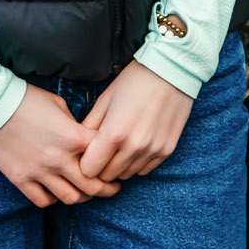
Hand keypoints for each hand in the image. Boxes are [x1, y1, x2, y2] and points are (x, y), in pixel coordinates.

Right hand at [0, 83, 122, 207]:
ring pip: (71, 198)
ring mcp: (40, 172)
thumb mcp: (58, 104)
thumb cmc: (26, 99)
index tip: (115, 161)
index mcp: (74, 137)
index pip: (104, 156)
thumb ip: (75, 125)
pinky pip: (44, 201)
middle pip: (93, 187)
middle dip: (107, 189)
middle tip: (112, 188)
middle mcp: (60, 159)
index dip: (113, 159)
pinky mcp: (21, 180)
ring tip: (85, 193)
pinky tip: (56, 191)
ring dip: (82, 197)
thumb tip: (83, 139)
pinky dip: (53, 199)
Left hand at [77, 60, 192, 182]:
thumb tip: (77, 146)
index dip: (84, 164)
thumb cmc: (134, 81)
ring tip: (119, 147)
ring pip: (126, 175)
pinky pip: (144, 170)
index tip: (86, 155)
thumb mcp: (105, 99)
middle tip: (101, 152)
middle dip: (101, 167)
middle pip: (107, 176)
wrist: (171, 71)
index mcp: (114, 133)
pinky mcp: (166, 151)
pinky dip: (136, 163)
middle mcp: (134, 147)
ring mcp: (152, 150)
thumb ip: (90, 126)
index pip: (89, 170)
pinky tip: (135, 145)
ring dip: (119, 166)